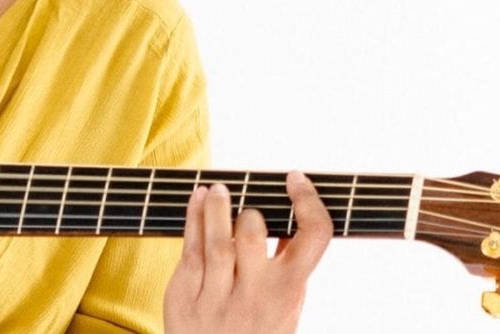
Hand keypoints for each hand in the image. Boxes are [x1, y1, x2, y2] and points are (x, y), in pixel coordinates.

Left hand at [163, 171, 330, 333]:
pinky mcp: (186, 295)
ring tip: (218, 189)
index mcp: (288, 292)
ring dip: (217, 206)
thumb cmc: (256, 331)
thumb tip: (288, 218)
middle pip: (253, 235)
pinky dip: (193, 218)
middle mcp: (255, 295)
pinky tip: (198, 199)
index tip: (296, 180)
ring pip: (217, 241)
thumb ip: (288, 266)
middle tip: (246, 209)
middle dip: (249, 213)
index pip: (313, 237)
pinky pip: (190, 248)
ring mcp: (218, 296)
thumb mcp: (285, 306)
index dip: (308, 202)